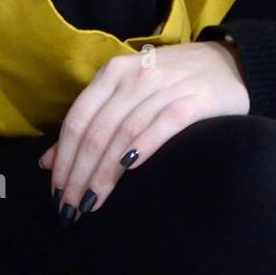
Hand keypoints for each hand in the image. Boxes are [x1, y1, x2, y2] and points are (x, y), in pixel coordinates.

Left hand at [38, 42, 250, 223]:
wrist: (228, 64)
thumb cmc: (170, 83)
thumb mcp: (126, 93)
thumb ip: (90, 122)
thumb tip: (47, 162)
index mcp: (113, 72)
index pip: (78, 120)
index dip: (63, 160)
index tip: (56, 194)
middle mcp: (135, 74)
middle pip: (97, 131)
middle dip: (78, 175)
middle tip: (70, 210)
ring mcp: (165, 85)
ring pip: (124, 133)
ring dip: (103, 173)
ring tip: (92, 204)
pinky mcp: (195, 98)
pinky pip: (163, 124)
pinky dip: (143, 146)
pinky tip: (129, 170)